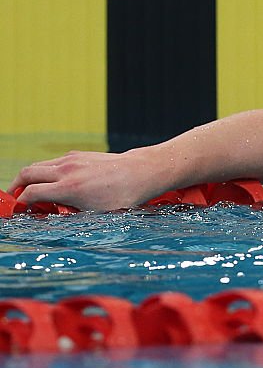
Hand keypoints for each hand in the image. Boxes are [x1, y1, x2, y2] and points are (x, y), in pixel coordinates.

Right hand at [9, 150, 163, 212]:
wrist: (141, 172)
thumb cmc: (123, 196)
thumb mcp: (95, 213)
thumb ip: (69, 212)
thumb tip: (50, 214)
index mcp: (69, 187)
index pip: (31, 193)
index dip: (21, 203)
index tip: (20, 210)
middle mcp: (66, 170)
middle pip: (27, 173)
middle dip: (15, 186)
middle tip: (15, 198)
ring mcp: (72, 159)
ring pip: (39, 165)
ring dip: (30, 177)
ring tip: (31, 191)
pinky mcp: (78, 154)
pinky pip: (53, 162)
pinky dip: (46, 171)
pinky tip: (52, 182)